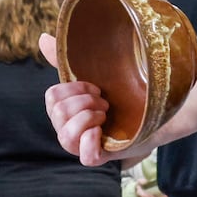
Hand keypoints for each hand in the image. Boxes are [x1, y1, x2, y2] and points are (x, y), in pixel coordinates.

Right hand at [40, 33, 142, 167]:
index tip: (96, 87)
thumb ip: (66, 58)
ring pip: (65, 136)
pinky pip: (85, 158)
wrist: (153, 110)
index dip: (74, 88)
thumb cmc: (119, 94)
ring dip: (88, 118)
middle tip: (105, 102)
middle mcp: (69, 129)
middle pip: (58, 113)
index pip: (52, 97)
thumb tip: (42, 38)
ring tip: (106, 115)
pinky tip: (100, 132)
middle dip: (85, 102)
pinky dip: (90, 142)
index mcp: (65, 110)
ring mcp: (83, 145)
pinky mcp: (100, 157)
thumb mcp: (93, 74)